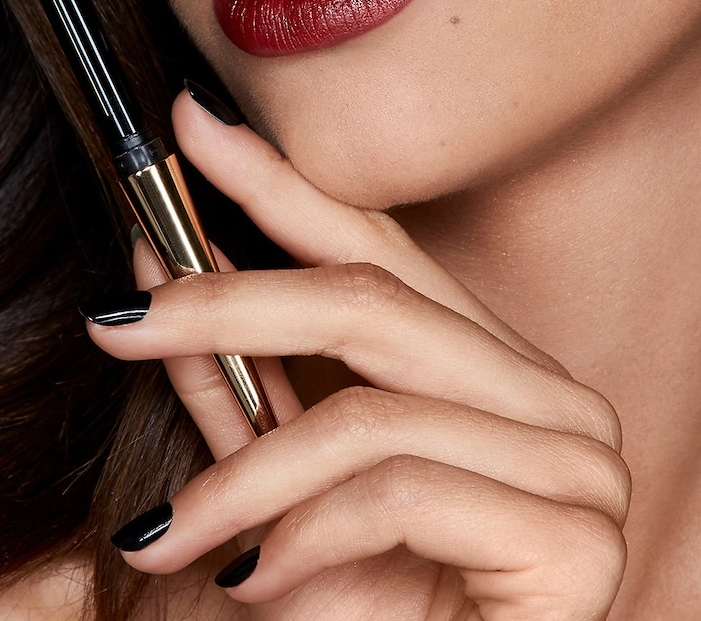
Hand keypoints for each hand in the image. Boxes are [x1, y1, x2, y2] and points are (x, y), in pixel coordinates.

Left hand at [87, 90, 628, 618]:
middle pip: (373, 304)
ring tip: (171, 534)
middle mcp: (555, 399)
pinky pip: (401, 492)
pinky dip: (304, 535)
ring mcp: (581, 464)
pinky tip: (257, 584)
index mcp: (501, 373)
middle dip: (230, 302)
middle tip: (120, 320)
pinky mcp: (575, 539)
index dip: (283, 184)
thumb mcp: (282, 496)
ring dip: (244, 476)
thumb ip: (236, 385)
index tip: (191, 126)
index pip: (384, 250)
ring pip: (371, 413)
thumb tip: (159, 264)